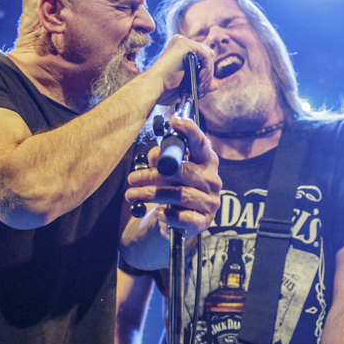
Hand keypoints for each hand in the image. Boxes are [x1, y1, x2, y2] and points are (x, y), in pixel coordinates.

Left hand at [125, 116, 220, 236]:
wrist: (175, 222)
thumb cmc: (171, 189)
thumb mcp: (164, 172)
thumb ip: (161, 160)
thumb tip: (155, 155)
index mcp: (206, 162)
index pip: (201, 143)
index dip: (189, 131)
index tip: (174, 121)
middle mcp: (212, 180)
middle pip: (183, 172)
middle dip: (153, 174)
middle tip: (132, 178)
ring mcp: (210, 202)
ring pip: (179, 195)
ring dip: (151, 194)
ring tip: (131, 194)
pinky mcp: (204, 221)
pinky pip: (183, 217)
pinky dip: (168, 215)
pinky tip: (158, 213)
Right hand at [146, 35, 214, 106]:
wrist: (155, 88)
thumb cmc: (165, 90)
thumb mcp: (187, 86)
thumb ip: (202, 83)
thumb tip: (216, 85)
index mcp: (180, 51)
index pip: (202, 58)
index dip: (205, 73)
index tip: (201, 87)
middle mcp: (181, 43)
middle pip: (207, 55)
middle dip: (208, 73)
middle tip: (201, 87)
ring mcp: (183, 42)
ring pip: (208, 55)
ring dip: (208, 72)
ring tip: (200, 85)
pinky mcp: (185, 44)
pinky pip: (206, 55)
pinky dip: (207, 68)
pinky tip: (200, 78)